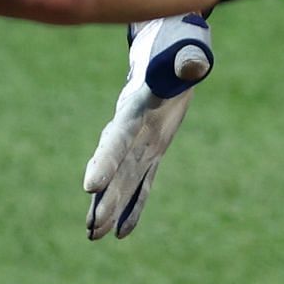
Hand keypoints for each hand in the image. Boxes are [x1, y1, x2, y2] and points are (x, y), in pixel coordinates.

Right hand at [82, 13, 210, 239]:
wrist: (168, 51)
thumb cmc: (178, 47)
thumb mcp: (185, 51)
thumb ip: (187, 61)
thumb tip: (194, 66)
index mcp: (135, 106)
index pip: (117, 138)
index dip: (104, 162)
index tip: (89, 186)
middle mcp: (132, 128)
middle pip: (116, 168)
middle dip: (104, 198)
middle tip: (91, 228)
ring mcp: (140, 142)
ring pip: (123, 179)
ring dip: (109, 207)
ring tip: (93, 236)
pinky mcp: (152, 150)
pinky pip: (142, 182)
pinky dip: (133, 205)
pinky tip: (121, 232)